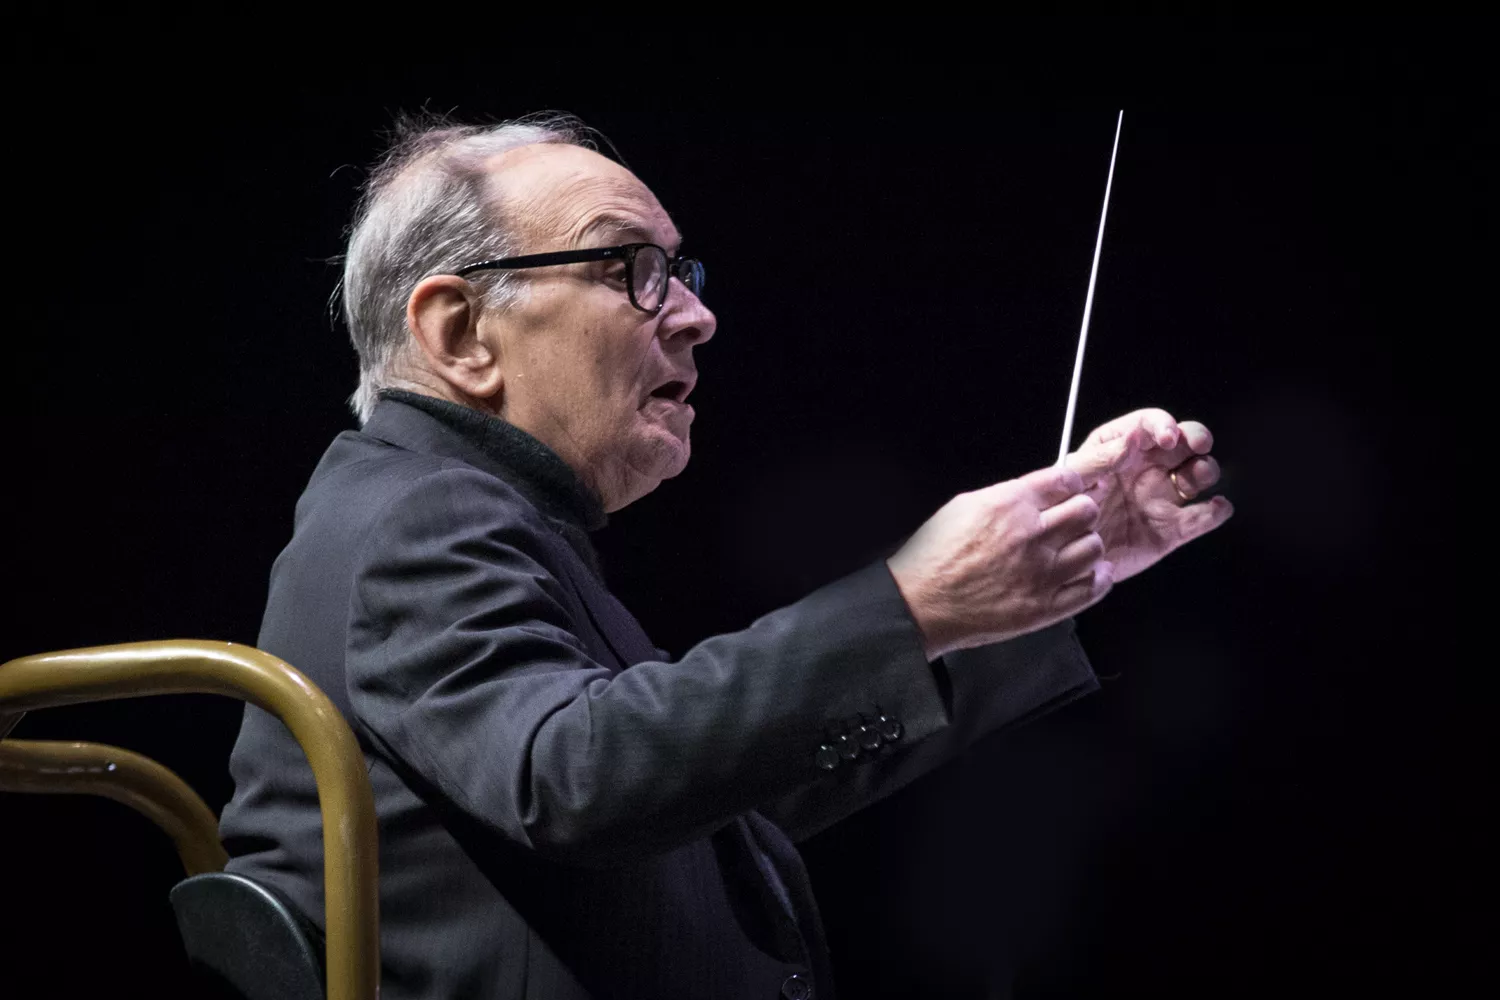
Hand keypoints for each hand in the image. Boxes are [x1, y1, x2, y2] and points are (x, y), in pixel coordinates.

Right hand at [887, 465, 1113, 660]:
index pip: (1066, 480)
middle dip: (1081, 512)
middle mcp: (1031, 536)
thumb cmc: (934, 557)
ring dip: (1086, 546)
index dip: (1071, 484)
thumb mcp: (964, 505)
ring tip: (1072, 550)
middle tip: (1071, 521)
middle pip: (1087, 511)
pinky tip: (1086, 574)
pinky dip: (1096, 578)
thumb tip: (1038, 493)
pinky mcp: (1046, 607)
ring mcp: (1042, 574)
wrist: (920, 603)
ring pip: (1095, 548)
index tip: (1069, 491)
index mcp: (1010, 505)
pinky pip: (1093, 588)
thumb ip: (1008, 496)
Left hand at [1065, 408, 1233, 582]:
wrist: (1063, 559)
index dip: (1163, 425)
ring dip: (1206, 470)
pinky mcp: (1171, 529)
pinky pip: (1202, 517)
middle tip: (1198, 445)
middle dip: (1197, 437)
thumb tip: (1133, 438)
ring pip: (1198, 474)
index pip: (1149, 424)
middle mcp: (1146, 468)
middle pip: (1184, 442)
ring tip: (1197, 477)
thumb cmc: (1061, 513)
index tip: (1168, 436)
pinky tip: (1216, 508)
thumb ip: (1100, 457)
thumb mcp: (1072, 479)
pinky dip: (1216, 511)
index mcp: (1120, 449)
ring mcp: (1162, 497)